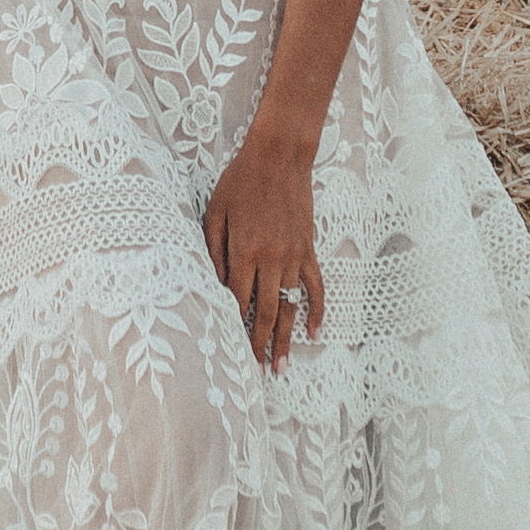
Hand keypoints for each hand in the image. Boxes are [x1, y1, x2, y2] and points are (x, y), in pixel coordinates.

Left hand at [203, 119, 325, 368]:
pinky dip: (317, 310)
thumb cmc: (240, 181)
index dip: (235, 329)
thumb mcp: (215, 212)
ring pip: (290, 305)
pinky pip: (315, 285)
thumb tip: (212, 284)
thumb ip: (213, 250)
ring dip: (287, 338)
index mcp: (244, 252)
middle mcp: (271, 259)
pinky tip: (315, 332)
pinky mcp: (308, 249)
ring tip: (283, 366)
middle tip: (259, 373)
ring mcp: (293, 256)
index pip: (237, 301)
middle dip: (261, 345)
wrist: (279, 156)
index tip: (232, 353)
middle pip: (265, 312)